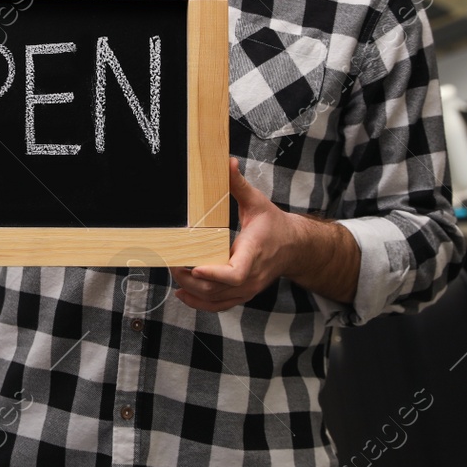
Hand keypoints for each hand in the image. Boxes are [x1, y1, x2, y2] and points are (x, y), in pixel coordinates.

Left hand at [171, 157, 297, 311]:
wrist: (295, 247)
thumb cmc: (275, 225)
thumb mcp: (258, 202)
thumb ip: (238, 184)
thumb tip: (227, 162)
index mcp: (254, 254)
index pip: (236, 273)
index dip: (214, 274)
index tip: (195, 268)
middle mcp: (251, 277)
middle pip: (218, 289)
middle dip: (191, 280)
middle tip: (172, 264)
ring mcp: (247, 289)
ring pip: (216, 300)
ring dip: (192, 292)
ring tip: (174, 275)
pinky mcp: (243, 293)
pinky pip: (220, 305)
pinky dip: (201, 303)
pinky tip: (183, 294)